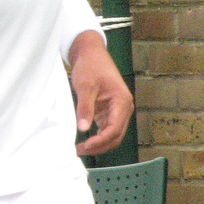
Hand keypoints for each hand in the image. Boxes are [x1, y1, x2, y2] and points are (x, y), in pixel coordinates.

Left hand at [69, 31, 133, 156]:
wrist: (91, 53)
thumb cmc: (91, 65)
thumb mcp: (85, 86)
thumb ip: (85, 107)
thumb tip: (83, 128)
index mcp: (122, 101)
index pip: (114, 129)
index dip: (100, 141)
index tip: (86, 146)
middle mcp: (124, 107)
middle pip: (115, 135)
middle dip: (99, 146)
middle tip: (80, 150)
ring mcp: (118, 110)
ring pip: (112, 134)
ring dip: (98, 144)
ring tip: (80, 148)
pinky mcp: (110, 110)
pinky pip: (106, 129)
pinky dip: (97, 137)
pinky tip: (85, 140)